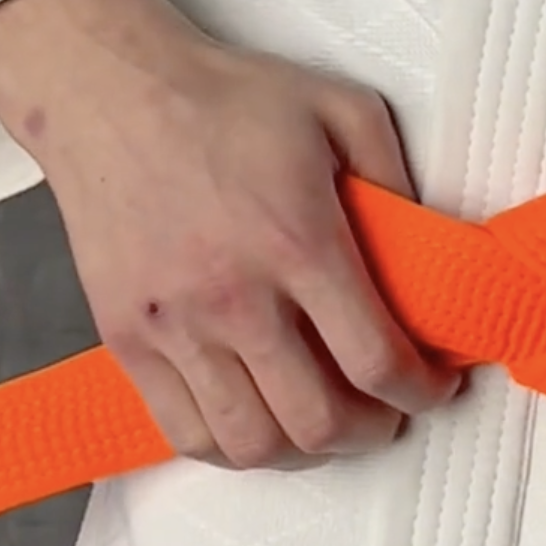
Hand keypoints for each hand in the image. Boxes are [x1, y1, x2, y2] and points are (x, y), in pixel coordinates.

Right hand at [0, 0, 457, 469]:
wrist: (109, 93)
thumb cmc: (227, 97)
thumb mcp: (341, 108)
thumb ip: (395, 177)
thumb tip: (428, 246)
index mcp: (299, 242)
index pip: (375, 360)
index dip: (421, 392)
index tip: (436, 387)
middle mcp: (235, 297)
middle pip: (319, 420)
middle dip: (374, 432)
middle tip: (389, 412)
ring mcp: (174, 327)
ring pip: (252, 443)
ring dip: (306, 452)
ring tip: (327, 421)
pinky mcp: (127, 340)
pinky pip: (185, 432)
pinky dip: (234, 448)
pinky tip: (261, 422)